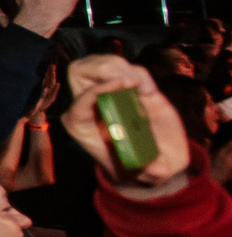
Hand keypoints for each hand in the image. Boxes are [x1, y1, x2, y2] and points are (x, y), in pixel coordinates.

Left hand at [60, 56, 190, 193]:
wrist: (157, 156)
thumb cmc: (147, 166)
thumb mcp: (153, 173)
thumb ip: (154, 171)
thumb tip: (155, 169)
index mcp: (84, 127)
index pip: (79, 104)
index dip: (94, 92)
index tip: (120, 85)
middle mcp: (89, 106)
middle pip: (79, 72)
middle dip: (102, 69)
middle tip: (129, 79)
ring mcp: (105, 92)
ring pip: (97, 63)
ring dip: (119, 66)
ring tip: (139, 83)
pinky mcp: (124, 85)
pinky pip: (124, 68)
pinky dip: (137, 73)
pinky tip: (149, 90)